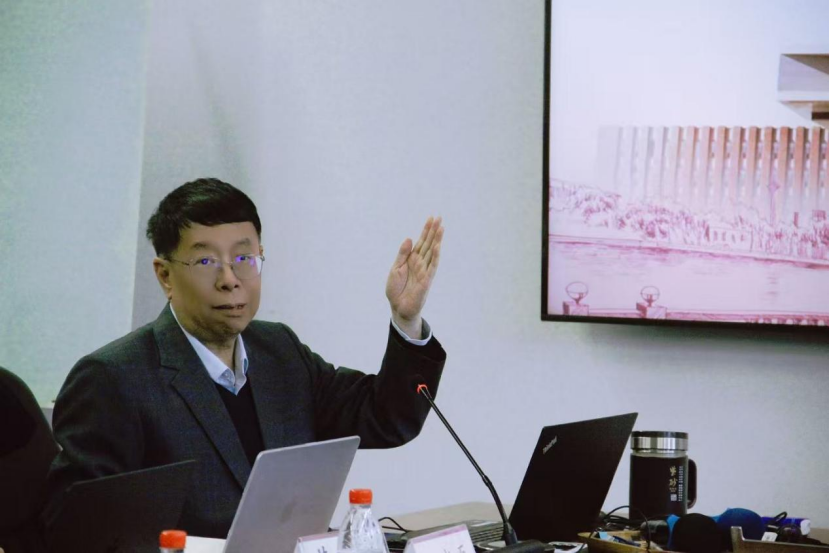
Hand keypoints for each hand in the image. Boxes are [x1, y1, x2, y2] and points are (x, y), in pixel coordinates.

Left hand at [386, 217, 443, 338]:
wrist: (398, 307)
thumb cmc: (396, 290)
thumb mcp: (395, 268)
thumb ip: (402, 254)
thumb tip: (409, 239)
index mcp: (412, 259)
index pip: (421, 242)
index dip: (426, 230)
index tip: (431, 218)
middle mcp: (420, 263)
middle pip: (428, 244)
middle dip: (433, 231)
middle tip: (439, 218)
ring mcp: (425, 270)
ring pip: (432, 252)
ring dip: (437, 240)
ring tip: (441, 228)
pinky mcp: (427, 280)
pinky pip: (432, 266)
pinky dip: (435, 256)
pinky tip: (437, 246)